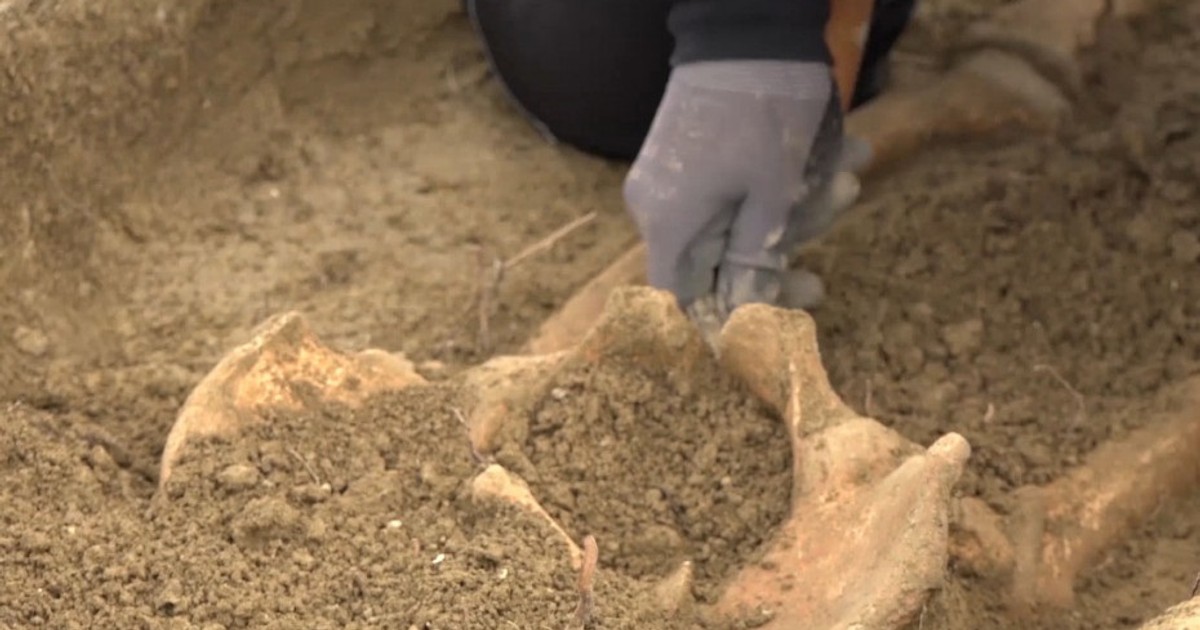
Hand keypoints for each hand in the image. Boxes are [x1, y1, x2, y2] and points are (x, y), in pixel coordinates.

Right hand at [623, 60, 868, 332]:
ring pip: (734, 225)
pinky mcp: (693, 156)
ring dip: (798, 212)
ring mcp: (675, 179)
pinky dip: (783, 184)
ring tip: (851, 178)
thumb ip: (754, 263)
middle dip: (780, 260)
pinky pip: (735, 190)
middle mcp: (660, 207)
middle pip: (715, 266)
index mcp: (669, 224)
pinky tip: (840, 157)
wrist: (750, 27)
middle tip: (822, 280)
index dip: (719, 325)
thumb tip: (743, 319)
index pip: (681, 301)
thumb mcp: (772, 196)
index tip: (763, 334)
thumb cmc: (764, 115)